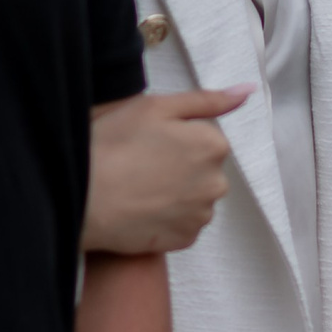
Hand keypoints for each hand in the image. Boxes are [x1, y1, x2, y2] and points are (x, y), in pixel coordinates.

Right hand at [84, 87, 252, 254]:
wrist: (83, 198)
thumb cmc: (114, 144)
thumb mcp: (156, 106)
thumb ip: (208, 100)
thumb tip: (248, 92)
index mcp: (213, 145)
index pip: (205, 138)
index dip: (175, 138)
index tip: (149, 142)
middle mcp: (216, 183)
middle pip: (203, 169)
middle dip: (180, 166)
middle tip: (141, 163)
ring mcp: (201, 216)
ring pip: (194, 197)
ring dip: (175, 193)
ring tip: (138, 187)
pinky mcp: (184, 240)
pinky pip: (183, 224)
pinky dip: (167, 217)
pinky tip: (141, 208)